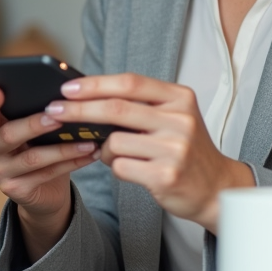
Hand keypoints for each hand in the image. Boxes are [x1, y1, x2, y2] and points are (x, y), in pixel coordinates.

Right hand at [0, 86, 98, 260]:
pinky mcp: (15, 190)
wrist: (44, 191)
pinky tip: (89, 154)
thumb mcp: (35, 130)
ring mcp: (0, 172)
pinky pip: (46, 174)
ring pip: (32, 158)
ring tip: (87, 140)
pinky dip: (71, 163)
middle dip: (34, 124)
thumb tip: (66, 94)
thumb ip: (39, 112)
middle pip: (8, 134)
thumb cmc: (40, 148)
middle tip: (58, 116)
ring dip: (63, 148)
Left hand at [46, 74, 253, 233]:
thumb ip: (140, 106)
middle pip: (116, 108)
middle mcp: (180, 120)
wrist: (217, 188)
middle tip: (54, 111)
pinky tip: (129, 169)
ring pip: (115, 142)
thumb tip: (87, 98)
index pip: (130, 82)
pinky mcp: (166, 176)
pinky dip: (115, 168)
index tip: (67, 87)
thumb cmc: (185, 149)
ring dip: (104, 149)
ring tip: (114, 154)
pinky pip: (121, 167)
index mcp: (180, 98)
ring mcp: (175, 149)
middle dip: (79, 110)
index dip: (95, 84)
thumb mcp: (173, 117)